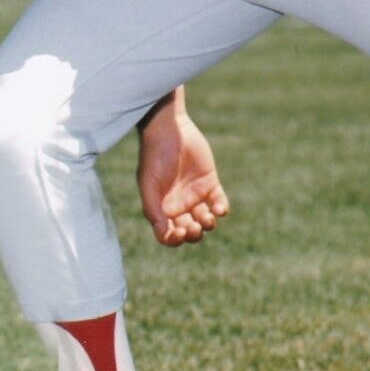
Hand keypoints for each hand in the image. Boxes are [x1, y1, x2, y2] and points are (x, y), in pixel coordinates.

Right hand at [136, 105, 229, 246]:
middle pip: (188, 231)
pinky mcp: (210, 184)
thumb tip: (163, 234)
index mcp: (161, 208)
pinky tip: (220, 209)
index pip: (168, 234)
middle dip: (192, 234)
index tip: (179, 233)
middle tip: (194, 227)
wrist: (169, 130)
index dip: (174, 240)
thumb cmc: (153, 156)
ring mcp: (195, 195)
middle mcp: (178, 205)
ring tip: (207, 218)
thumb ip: (153, 209)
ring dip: (207, 224)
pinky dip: (222, 209)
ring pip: (205, 220)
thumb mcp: (148, 184)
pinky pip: (219, 203)